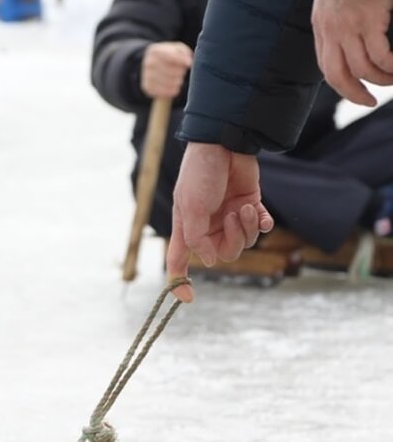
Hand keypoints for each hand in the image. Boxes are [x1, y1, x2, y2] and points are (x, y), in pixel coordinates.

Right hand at [141, 41, 192, 99]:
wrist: (154, 66)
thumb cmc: (170, 56)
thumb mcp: (177, 49)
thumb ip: (184, 53)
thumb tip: (188, 62)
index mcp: (155, 51)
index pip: (169, 56)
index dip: (180, 60)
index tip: (189, 63)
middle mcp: (148, 63)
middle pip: (172, 71)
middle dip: (181, 72)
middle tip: (181, 70)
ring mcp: (146, 76)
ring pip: (170, 82)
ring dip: (178, 81)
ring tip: (177, 77)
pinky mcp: (147, 87)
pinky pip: (166, 92)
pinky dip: (173, 89)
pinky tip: (173, 84)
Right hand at [166, 143, 274, 287]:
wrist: (224, 143)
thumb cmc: (200, 172)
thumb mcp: (190, 205)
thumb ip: (197, 237)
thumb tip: (211, 261)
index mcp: (188, 225)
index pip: (179, 259)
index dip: (179, 280)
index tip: (187, 299)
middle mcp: (208, 224)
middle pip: (223, 253)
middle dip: (232, 240)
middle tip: (231, 218)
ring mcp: (229, 215)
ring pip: (244, 241)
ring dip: (247, 228)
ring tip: (243, 207)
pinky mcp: (250, 204)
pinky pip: (260, 228)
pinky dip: (262, 224)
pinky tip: (261, 215)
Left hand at [312, 0, 392, 106]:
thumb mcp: (334, 3)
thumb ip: (338, 25)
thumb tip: (349, 47)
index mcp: (321, 27)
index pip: (326, 66)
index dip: (341, 85)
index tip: (356, 94)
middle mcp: (331, 30)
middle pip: (338, 75)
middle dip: (354, 93)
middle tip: (370, 101)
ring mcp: (349, 26)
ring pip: (364, 68)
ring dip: (381, 79)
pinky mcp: (368, 20)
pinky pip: (381, 55)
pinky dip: (392, 66)